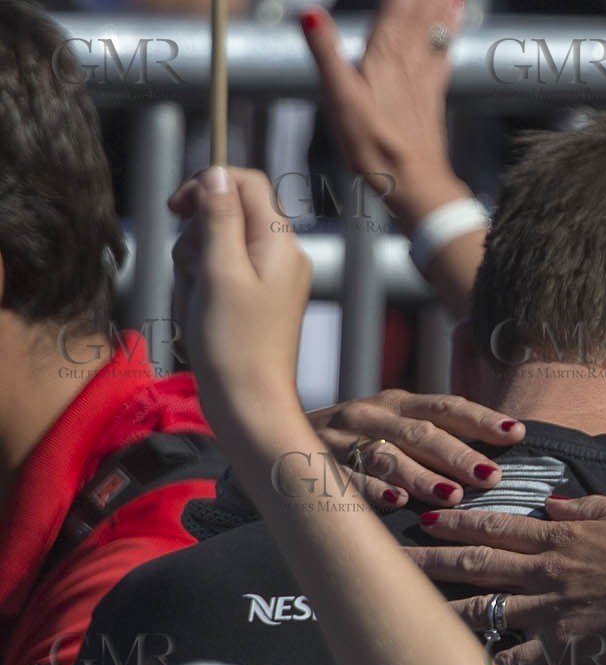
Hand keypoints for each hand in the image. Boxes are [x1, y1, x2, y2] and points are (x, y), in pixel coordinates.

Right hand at [168, 167, 310, 427]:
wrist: (248, 403)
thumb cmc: (233, 343)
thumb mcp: (219, 271)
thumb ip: (219, 218)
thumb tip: (217, 173)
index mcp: (280, 243)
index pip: (247, 184)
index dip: (208, 186)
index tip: (176, 209)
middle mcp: (281, 257)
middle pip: (226, 215)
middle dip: (196, 238)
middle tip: (194, 274)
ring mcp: (269, 280)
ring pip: (214, 247)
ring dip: (193, 269)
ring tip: (197, 303)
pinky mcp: (253, 301)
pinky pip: (217, 278)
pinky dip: (199, 290)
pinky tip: (198, 316)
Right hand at [300, 0, 468, 228]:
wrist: (413, 179)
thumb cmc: (373, 142)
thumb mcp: (339, 96)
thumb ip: (325, 52)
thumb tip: (310, 13)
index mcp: (385, 52)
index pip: (396, 5)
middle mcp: (409, 58)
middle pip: (421, 11)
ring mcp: (424, 76)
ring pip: (437, 28)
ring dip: (443, 5)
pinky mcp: (433, 94)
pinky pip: (444, 52)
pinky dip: (450, 32)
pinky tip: (456, 24)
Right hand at [308, 390, 523, 508]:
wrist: (271, 437)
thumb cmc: (354, 440)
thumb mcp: (392, 426)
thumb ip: (434, 435)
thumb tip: (496, 454)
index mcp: (397, 403)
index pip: (446, 407)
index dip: (481, 418)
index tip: (516, 433)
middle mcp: (370, 415)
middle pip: (421, 432)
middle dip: (458, 455)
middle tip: (490, 476)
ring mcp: (341, 438)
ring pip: (387, 456)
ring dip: (421, 477)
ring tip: (452, 496)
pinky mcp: (314, 463)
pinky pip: (346, 479)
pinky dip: (373, 491)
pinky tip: (397, 504)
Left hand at [405, 496, 605, 664]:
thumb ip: (586, 506)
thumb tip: (553, 501)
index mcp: (558, 538)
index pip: (495, 526)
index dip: (455, 522)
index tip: (424, 519)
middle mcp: (543, 572)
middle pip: (474, 563)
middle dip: (428, 560)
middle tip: (391, 560)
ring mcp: (547, 610)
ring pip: (483, 609)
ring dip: (443, 610)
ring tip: (408, 612)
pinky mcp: (560, 646)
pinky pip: (517, 660)